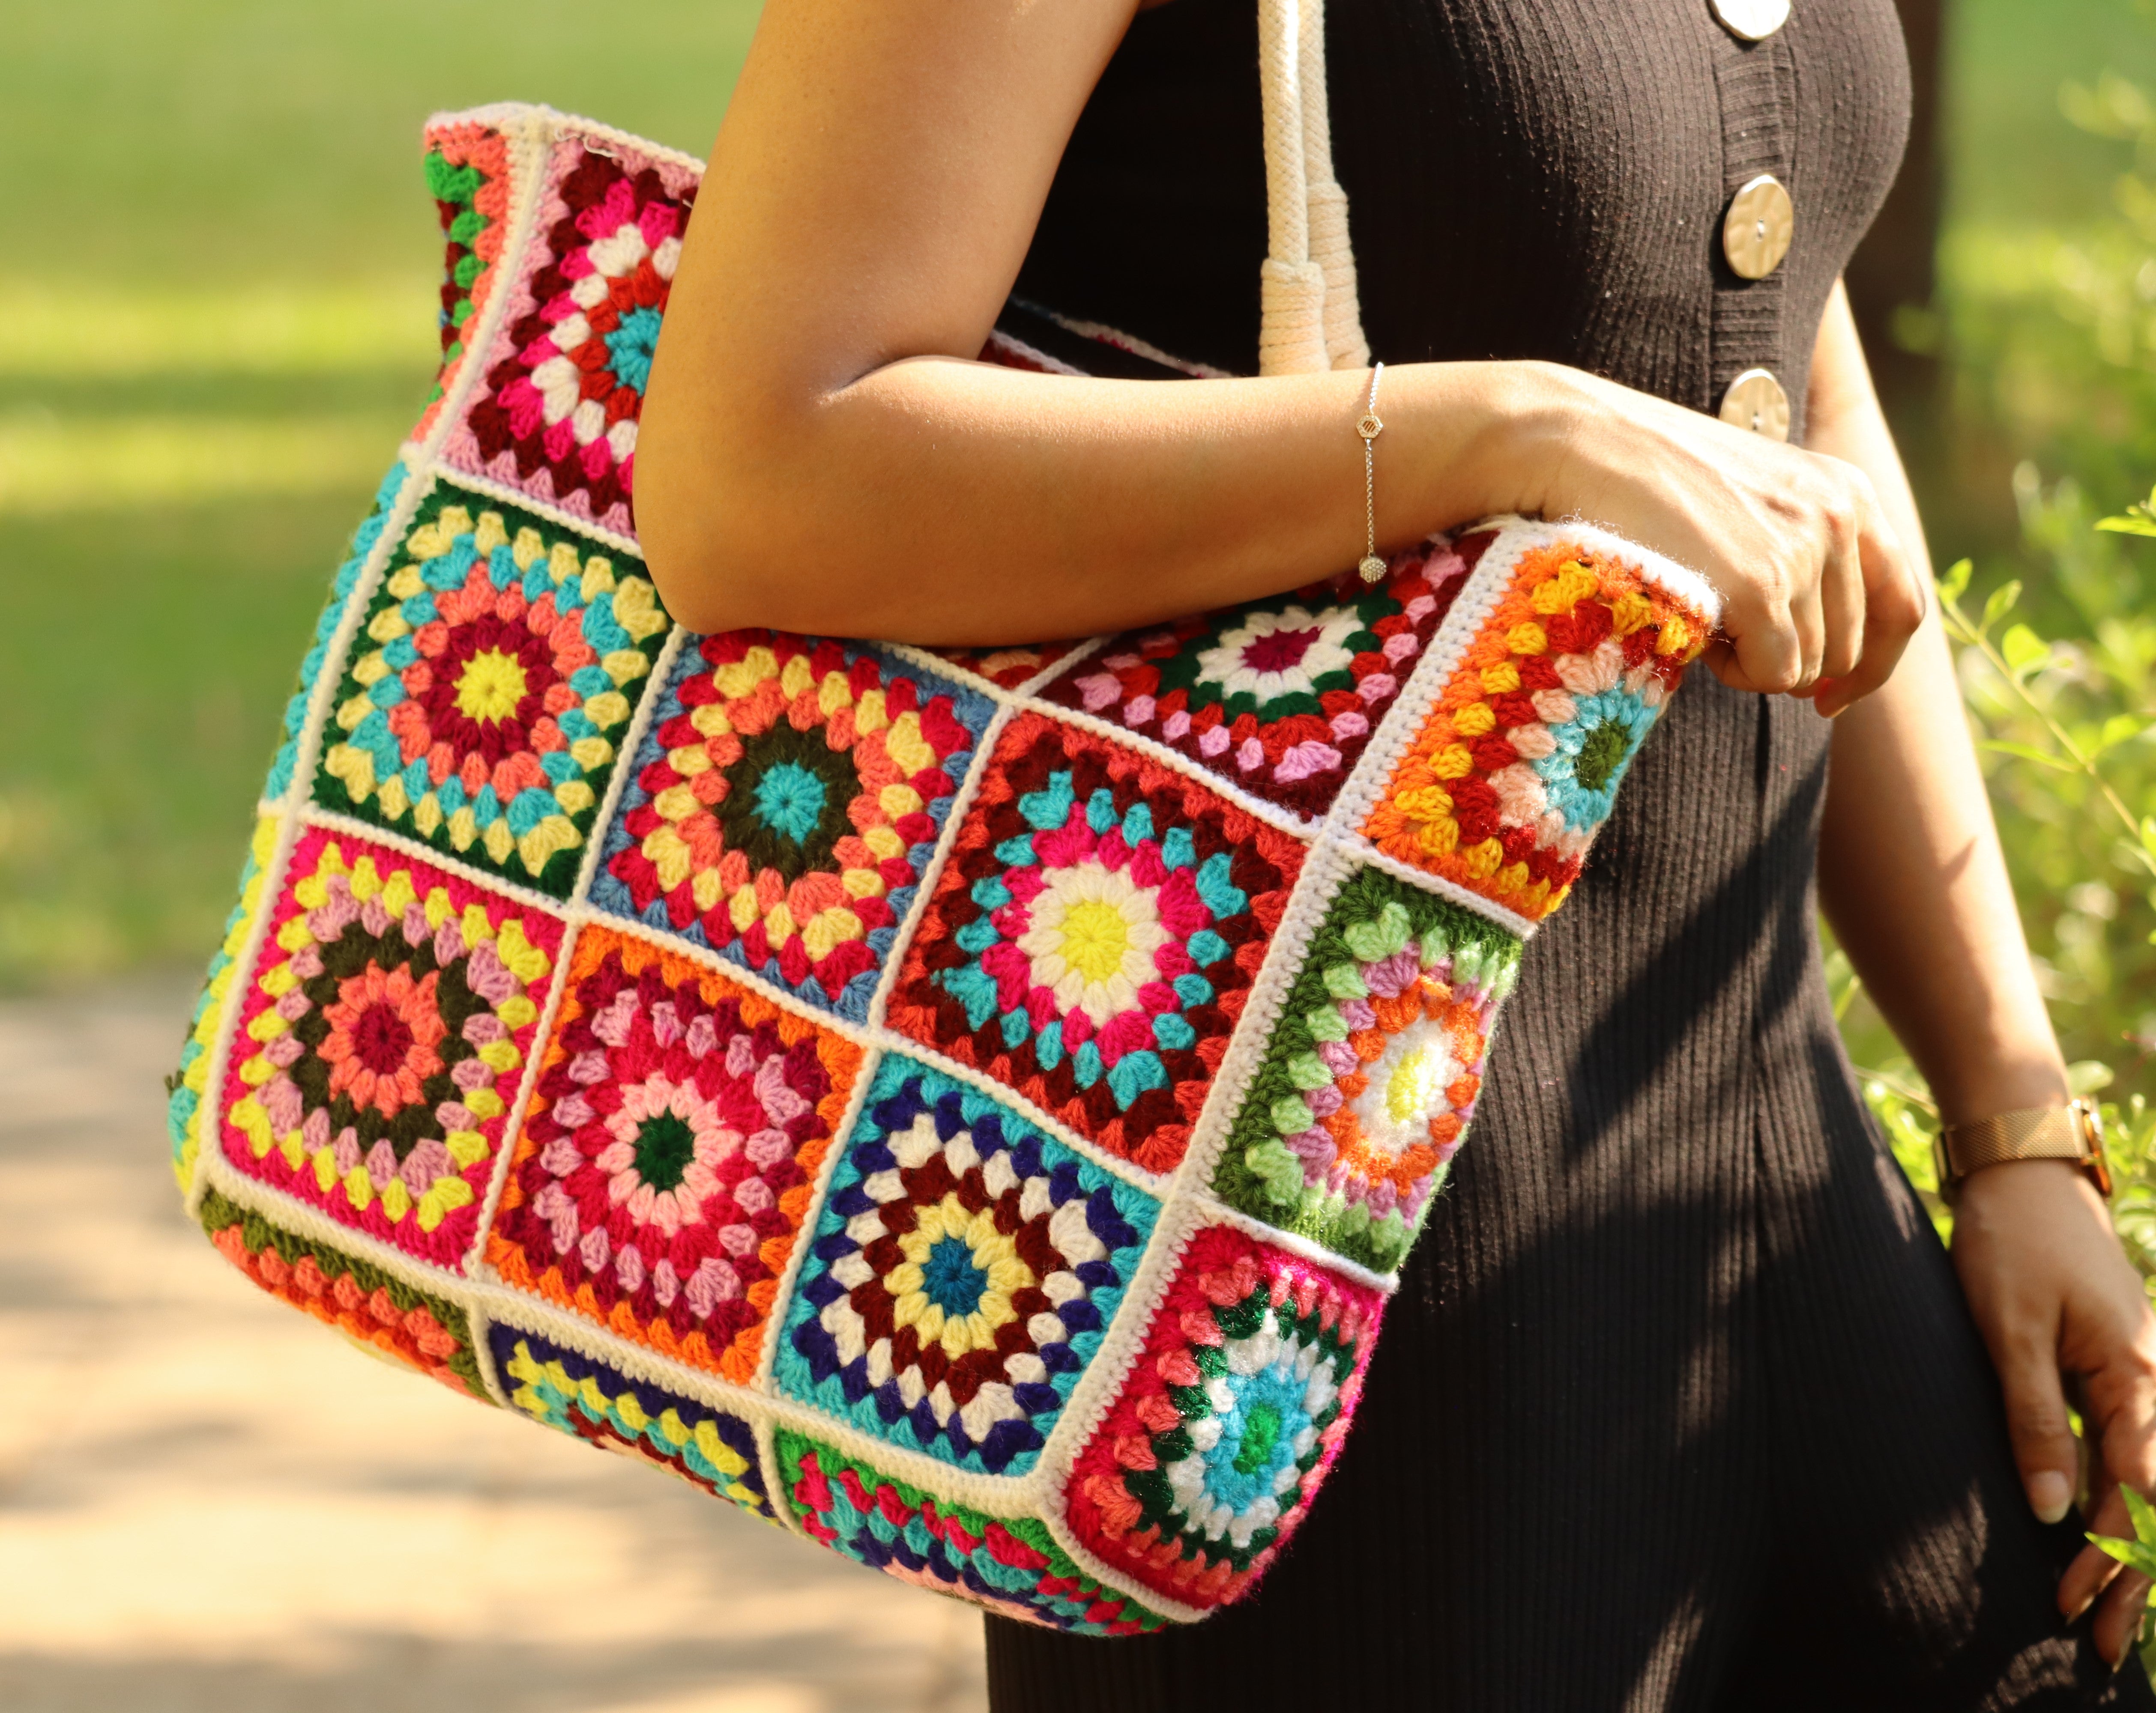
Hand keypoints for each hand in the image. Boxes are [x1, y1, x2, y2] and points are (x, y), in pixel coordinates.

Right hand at [1528, 364, 1927, 718]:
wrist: (1587, 443)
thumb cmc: (1651, 479)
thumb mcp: (1755, 501)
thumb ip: (1803, 555)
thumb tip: (1826, 667)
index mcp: (1850, 493)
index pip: (1903, 603)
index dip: (1876, 665)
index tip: (1831, 698)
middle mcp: (1842, 516)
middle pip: (1851, 648)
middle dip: (1791, 663)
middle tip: (1727, 637)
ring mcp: (1805, 549)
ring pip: (1808, 667)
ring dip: (1753, 663)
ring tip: (1702, 616)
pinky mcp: (1763, 583)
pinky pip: (1773, 674)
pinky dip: (1735, 672)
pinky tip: (1697, 633)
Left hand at [1952, 1159, 2155, 1664]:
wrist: (2022, 1174)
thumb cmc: (2010, 1241)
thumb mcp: (2008, 1330)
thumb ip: (2034, 1418)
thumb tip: (2057, 1512)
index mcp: (2136, 1378)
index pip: (2138, 1495)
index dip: (2110, 1560)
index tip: (2076, 1611)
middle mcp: (2152, 1383)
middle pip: (2153, 1500)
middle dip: (2131, 1576)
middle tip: (2100, 1646)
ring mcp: (2137, 1376)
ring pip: (2143, 1482)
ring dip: (2128, 1547)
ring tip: (2101, 1612)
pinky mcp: (2112, 1368)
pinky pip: (2125, 1448)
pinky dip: (2118, 1499)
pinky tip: (2095, 1534)